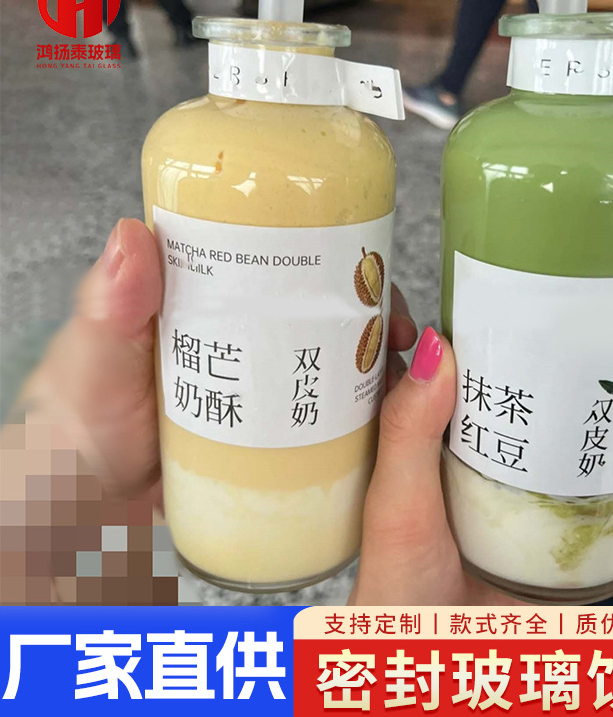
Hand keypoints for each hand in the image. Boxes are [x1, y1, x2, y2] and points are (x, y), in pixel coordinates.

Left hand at [22, 219, 417, 505]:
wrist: (83, 512)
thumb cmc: (78, 429)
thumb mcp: (94, 361)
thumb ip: (110, 308)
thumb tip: (136, 237)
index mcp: (204, 303)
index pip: (271, 260)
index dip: (322, 253)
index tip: (363, 259)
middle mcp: (239, 338)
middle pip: (316, 311)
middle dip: (364, 312)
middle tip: (393, 326)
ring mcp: (257, 387)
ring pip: (327, 362)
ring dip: (369, 361)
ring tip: (398, 373)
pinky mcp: (268, 435)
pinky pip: (321, 416)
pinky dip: (356, 413)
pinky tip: (383, 416)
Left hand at [351, 328, 612, 604]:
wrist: (424, 655)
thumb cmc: (396, 576)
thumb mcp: (400, 497)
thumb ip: (409, 428)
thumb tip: (433, 343)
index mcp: (441, 438)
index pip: (462, 368)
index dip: (488, 335)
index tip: (520, 309)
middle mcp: (485, 463)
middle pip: (547, 418)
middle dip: (598, 411)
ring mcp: (520, 507)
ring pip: (584, 474)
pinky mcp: (544, 552)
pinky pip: (602, 545)